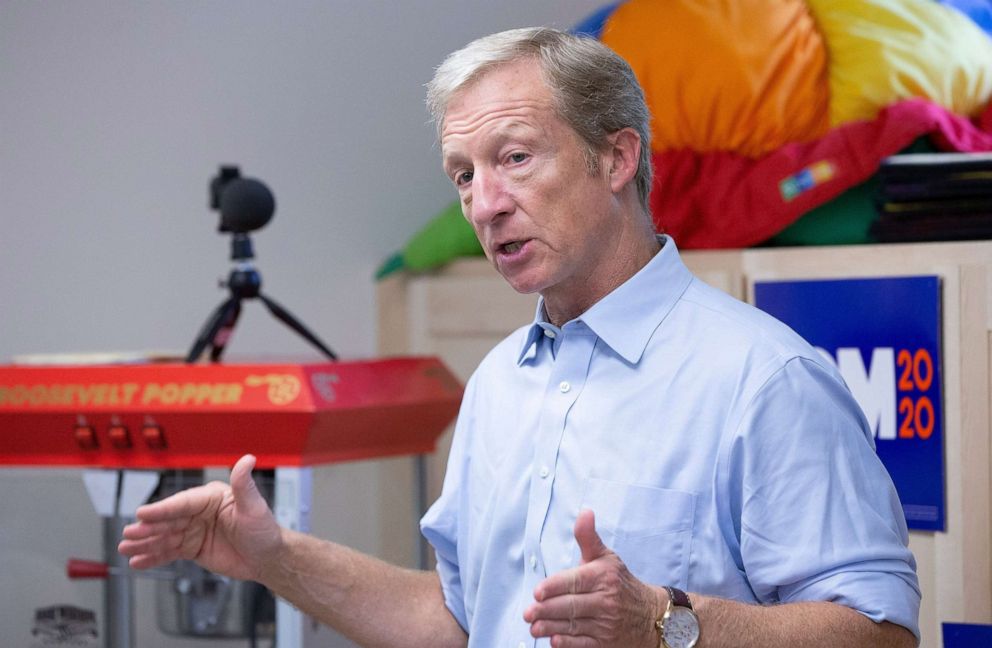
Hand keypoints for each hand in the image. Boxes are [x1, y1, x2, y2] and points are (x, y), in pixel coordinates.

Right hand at [117, 454, 281, 581]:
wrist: (267, 558)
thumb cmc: (265, 530)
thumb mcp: (254, 507)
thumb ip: (244, 485)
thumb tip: (248, 459)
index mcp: (211, 498)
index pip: (183, 503)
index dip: (162, 509)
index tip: (142, 513)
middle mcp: (199, 512)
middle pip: (169, 520)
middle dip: (148, 528)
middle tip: (129, 534)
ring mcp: (194, 530)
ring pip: (165, 536)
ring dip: (145, 543)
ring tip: (126, 549)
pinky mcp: (192, 547)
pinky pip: (169, 552)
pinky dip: (153, 556)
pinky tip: (137, 561)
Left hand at [524, 509, 662, 647]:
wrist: (650, 614)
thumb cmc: (619, 582)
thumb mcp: (606, 557)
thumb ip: (588, 537)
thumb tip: (584, 511)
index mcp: (603, 577)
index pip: (575, 582)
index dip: (554, 587)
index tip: (537, 592)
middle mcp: (606, 600)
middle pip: (572, 606)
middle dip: (547, 610)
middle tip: (527, 613)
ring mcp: (607, 624)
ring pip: (575, 626)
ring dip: (551, 628)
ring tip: (533, 628)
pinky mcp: (606, 643)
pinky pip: (584, 644)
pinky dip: (569, 644)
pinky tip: (554, 641)